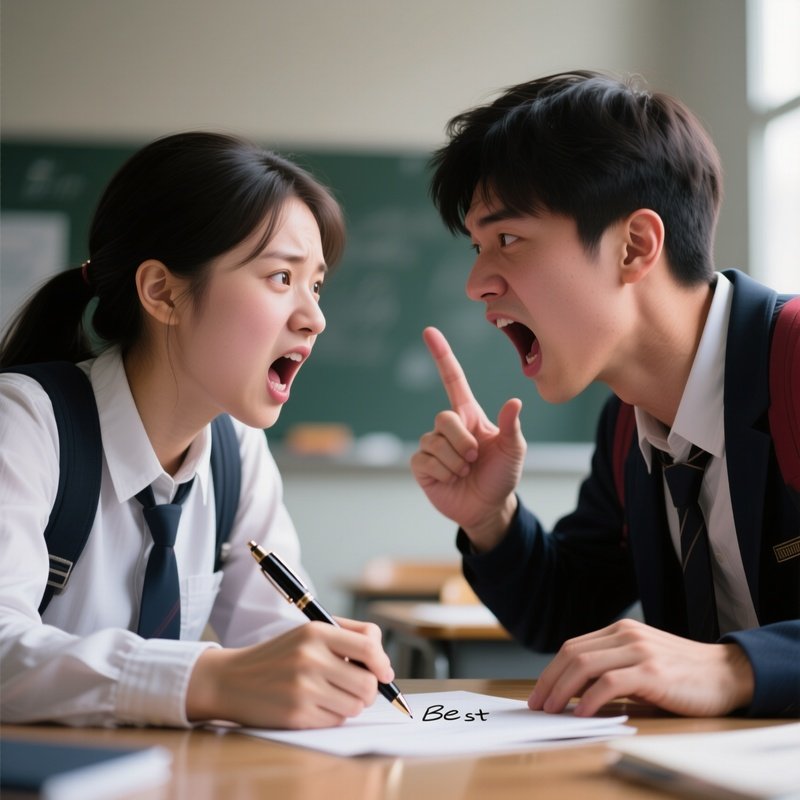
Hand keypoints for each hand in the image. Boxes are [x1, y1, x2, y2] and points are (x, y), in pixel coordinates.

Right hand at [186, 618, 393, 727]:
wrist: (231, 679)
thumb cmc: (278, 656)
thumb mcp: (308, 633)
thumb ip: (348, 636)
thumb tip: (382, 660)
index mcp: (315, 632)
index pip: (369, 647)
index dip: (383, 664)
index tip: (385, 673)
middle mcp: (310, 658)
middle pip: (368, 683)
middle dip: (369, 690)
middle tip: (356, 688)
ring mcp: (303, 688)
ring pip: (355, 706)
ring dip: (350, 704)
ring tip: (330, 695)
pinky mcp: (297, 715)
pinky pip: (336, 721)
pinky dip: (332, 716)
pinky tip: (314, 706)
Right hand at [410, 327, 526, 550]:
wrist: (489, 508)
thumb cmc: (502, 475)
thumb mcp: (514, 451)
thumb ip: (512, 426)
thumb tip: (514, 401)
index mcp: (469, 416)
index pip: (452, 380)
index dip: (442, 356)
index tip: (429, 332)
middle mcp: (448, 427)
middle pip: (443, 417)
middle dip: (462, 441)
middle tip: (474, 458)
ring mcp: (433, 446)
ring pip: (435, 442)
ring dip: (455, 461)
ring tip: (465, 471)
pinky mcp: (422, 465)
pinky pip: (425, 460)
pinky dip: (443, 472)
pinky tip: (451, 478)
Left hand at [528, 618, 754, 716]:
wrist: (727, 674)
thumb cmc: (683, 675)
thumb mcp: (642, 664)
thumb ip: (612, 671)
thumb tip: (574, 693)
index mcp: (621, 631)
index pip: (574, 647)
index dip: (552, 670)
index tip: (540, 692)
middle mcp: (626, 635)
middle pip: (573, 654)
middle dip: (550, 681)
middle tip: (539, 704)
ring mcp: (639, 651)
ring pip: (585, 665)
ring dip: (562, 690)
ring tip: (553, 710)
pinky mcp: (652, 671)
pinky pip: (609, 683)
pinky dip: (589, 699)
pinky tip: (581, 713)